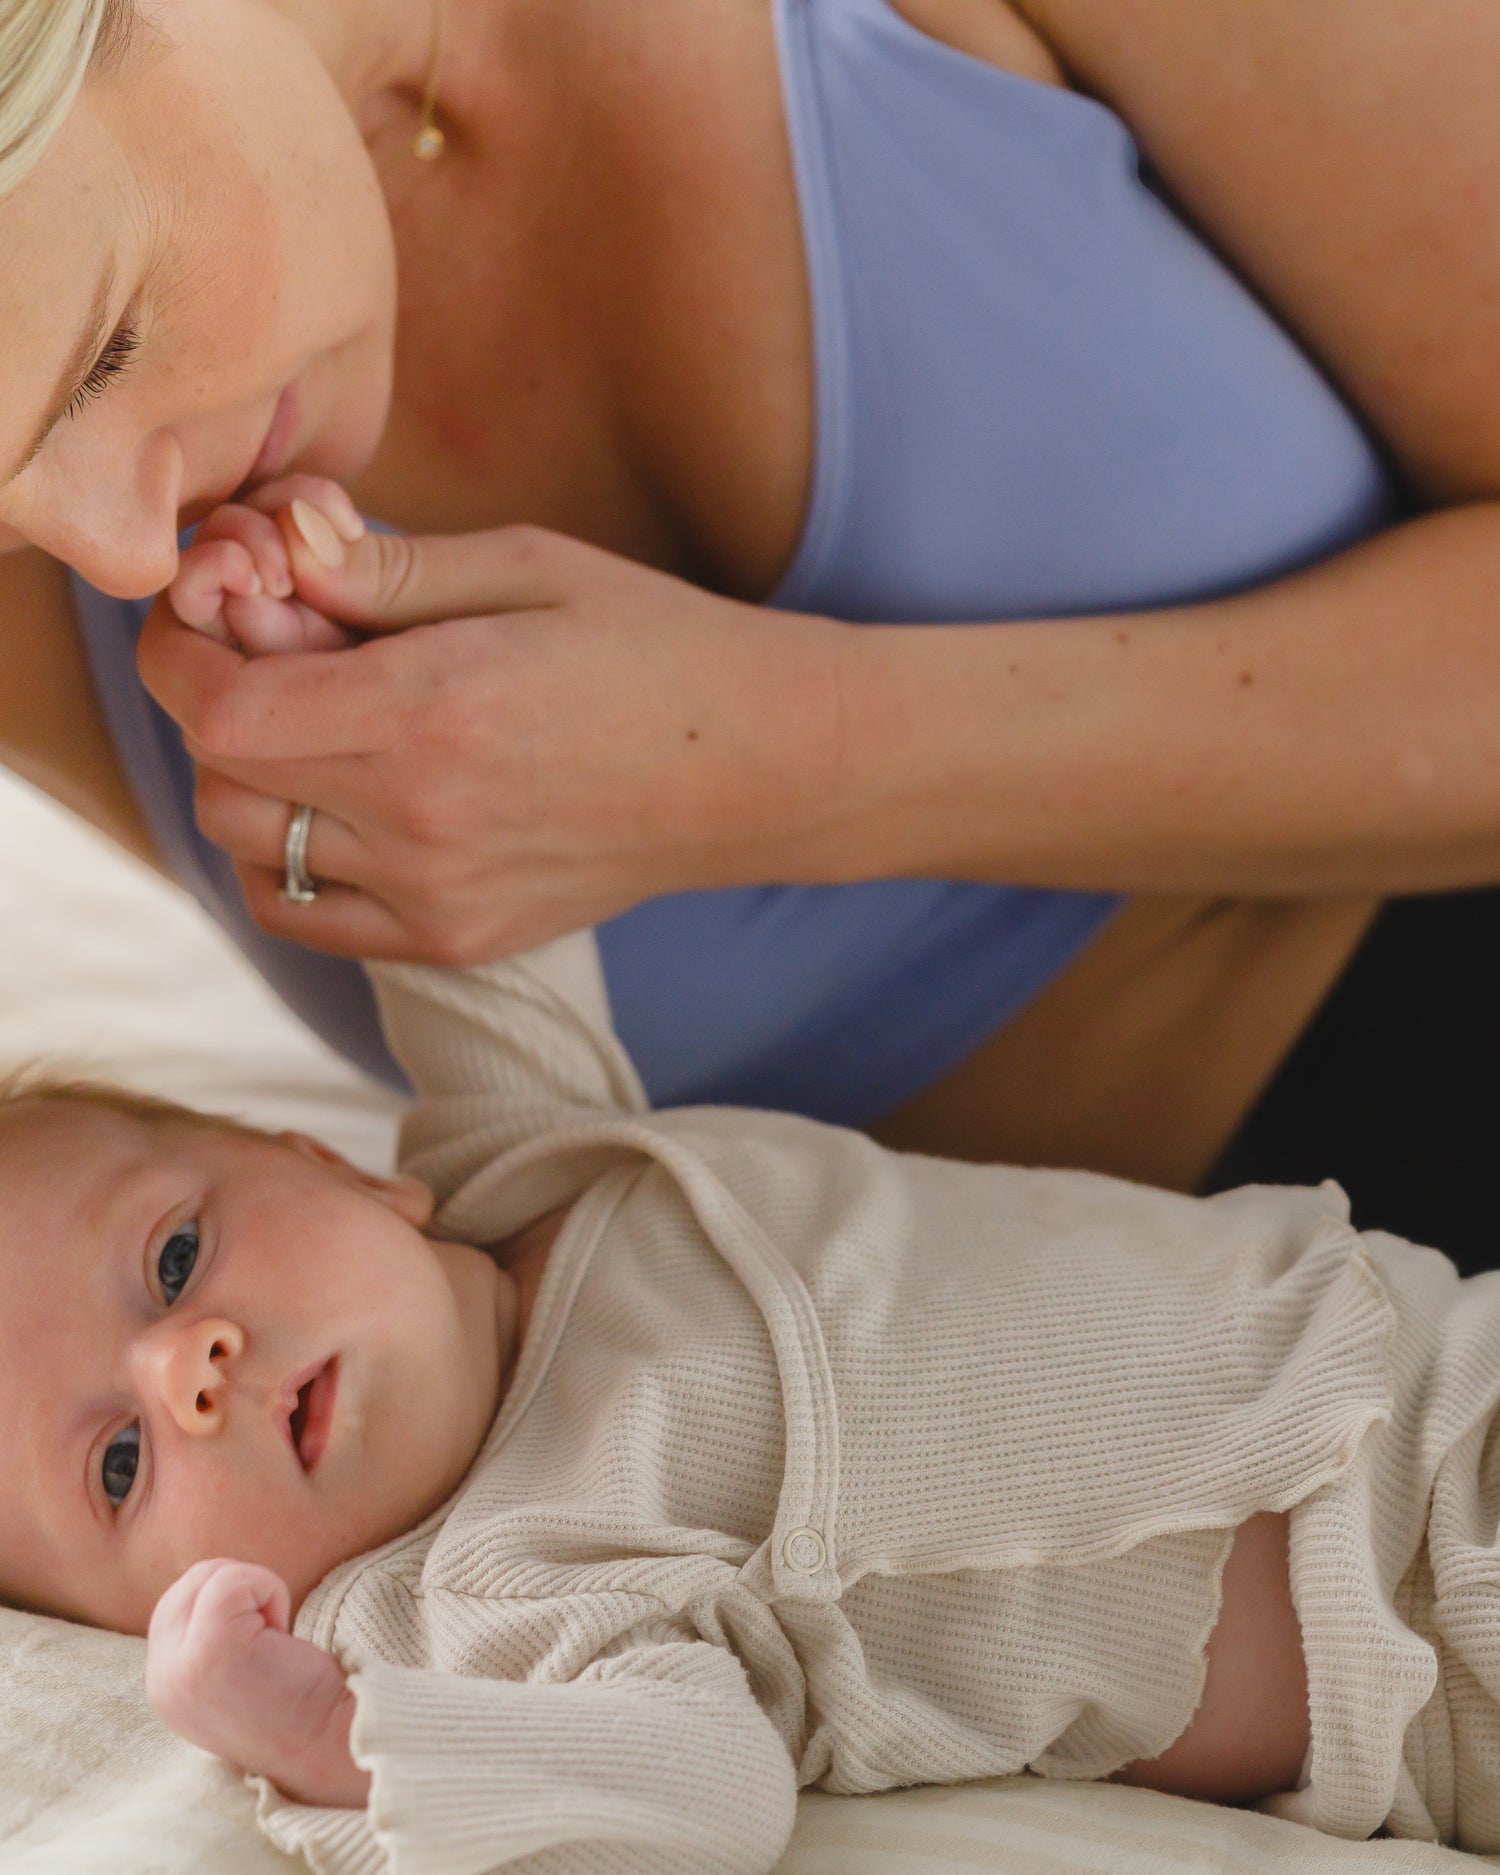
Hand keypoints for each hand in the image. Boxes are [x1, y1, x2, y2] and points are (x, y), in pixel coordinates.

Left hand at [138, 503, 852, 963]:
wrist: (755, 768)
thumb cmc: (652, 645)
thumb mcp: (524, 567)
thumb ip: (382, 571)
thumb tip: (268, 556)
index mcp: (431, 712)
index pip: (219, 704)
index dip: (182, 648)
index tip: (214, 603)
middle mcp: (418, 821)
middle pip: (219, 771)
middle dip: (215, 694)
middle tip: (281, 645)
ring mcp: (433, 895)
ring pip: (247, 843)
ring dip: (246, 772)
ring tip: (321, 721)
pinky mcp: (452, 940)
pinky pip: (301, 913)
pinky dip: (281, 855)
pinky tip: (336, 802)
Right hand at [146, 1558, 370, 1808]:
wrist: (330, 1744)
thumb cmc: (299, 1702)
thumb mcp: (233, 1675)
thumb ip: (207, 1639)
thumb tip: (217, 1580)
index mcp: (165, 1686)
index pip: (175, 1604)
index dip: (229, 1603)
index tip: (260, 1642)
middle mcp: (161, 1681)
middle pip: (190, 1583)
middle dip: (241, 1589)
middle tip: (272, 1636)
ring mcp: (180, 1667)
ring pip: (211, 1575)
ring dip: (258, 1591)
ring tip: (275, 1640)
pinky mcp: (210, 1650)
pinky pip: (232, 1579)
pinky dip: (269, 1589)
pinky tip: (283, 1634)